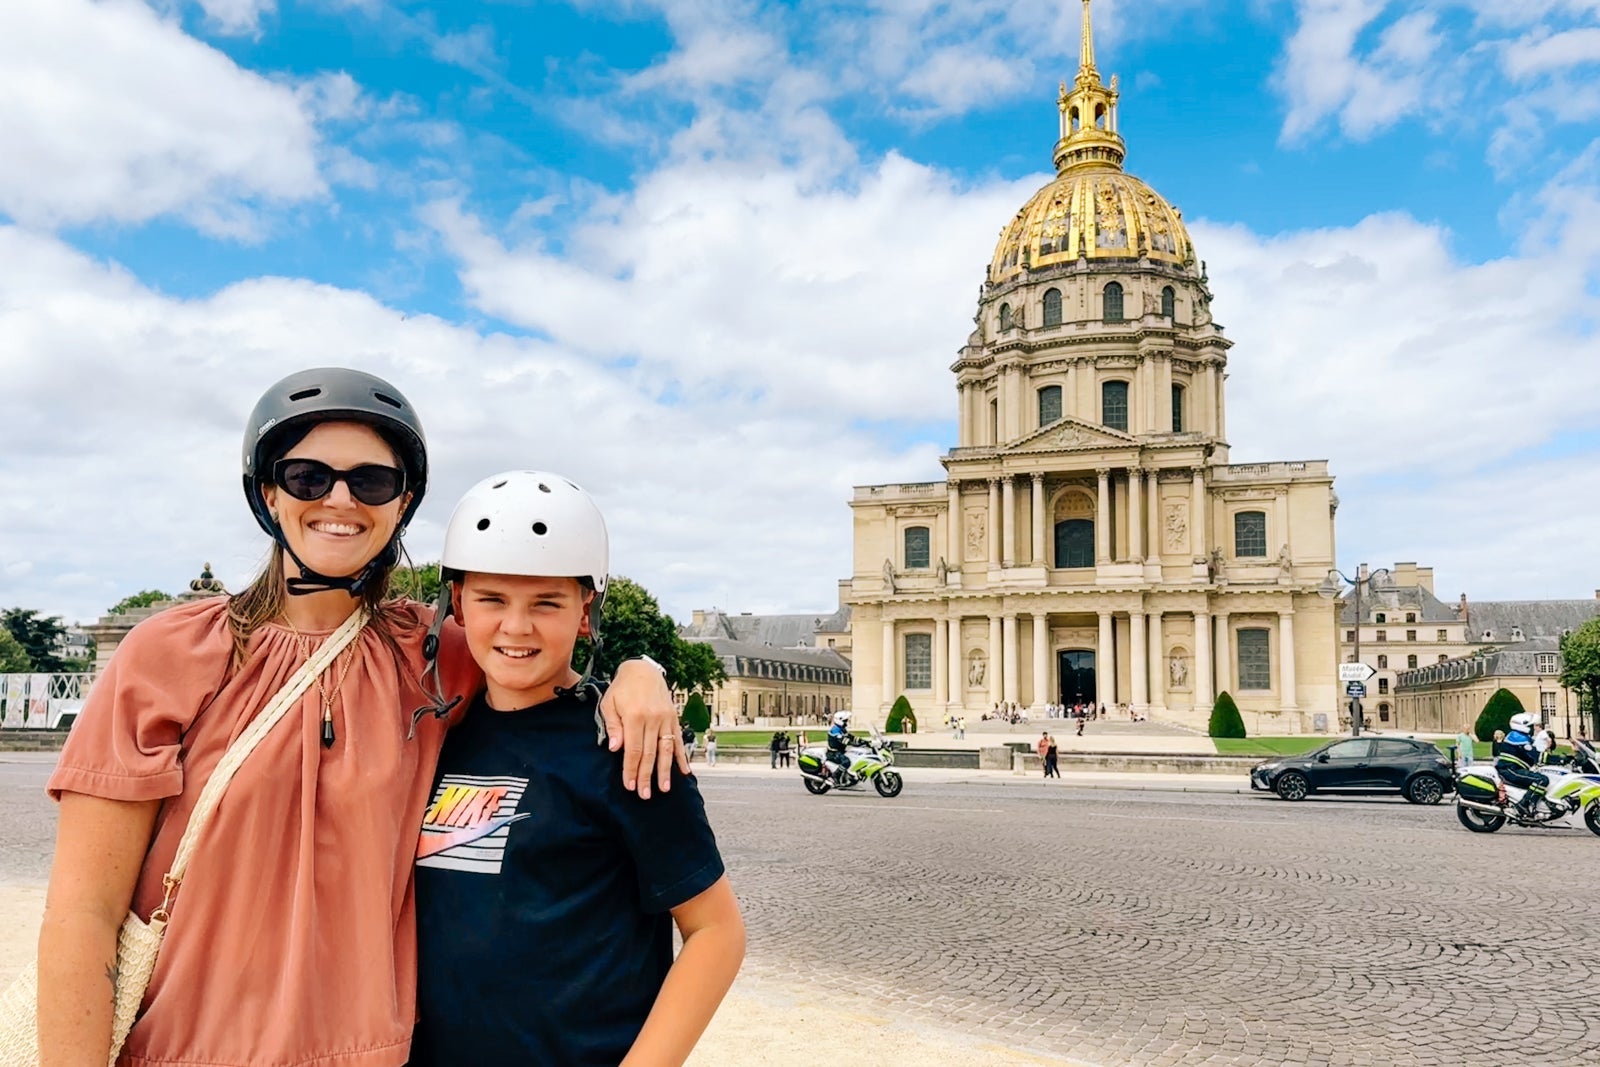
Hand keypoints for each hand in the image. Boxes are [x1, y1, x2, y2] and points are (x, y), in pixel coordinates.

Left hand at [599, 659, 690, 798]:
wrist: (643, 670)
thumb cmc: (622, 688)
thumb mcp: (609, 704)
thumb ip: (612, 726)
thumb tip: (614, 748)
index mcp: (634, 716)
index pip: (633, 750)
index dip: (631, 770)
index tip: (630, 785)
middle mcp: (652, 719)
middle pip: (649, 753)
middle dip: (646, 776)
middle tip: (645, 794)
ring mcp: (665, 719)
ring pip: (666, 749)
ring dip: (665, 770)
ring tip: (664, 787)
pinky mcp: (673, 718)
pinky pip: (678, 740)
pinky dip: (681, 756)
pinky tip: (685, 770)